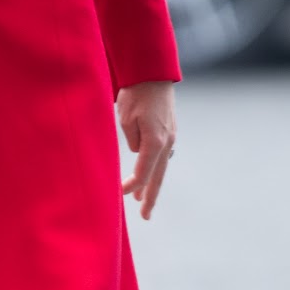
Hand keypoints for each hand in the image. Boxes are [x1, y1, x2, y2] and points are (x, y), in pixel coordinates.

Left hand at [118, 81, 176, 218]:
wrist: (154, 73)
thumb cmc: (135, 94)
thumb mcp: (125, 118)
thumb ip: (132, 140)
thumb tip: (137, 150)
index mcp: (155, 142)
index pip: (142, 173)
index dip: (131, 186)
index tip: (119, 195)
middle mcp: (166, 142)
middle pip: (157, 176)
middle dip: (150, 197)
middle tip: (145, 216)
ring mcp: (171, 136)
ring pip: (162, 166)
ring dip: (153, 182)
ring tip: (145, 199)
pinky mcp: (170, 130)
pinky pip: (164, 155)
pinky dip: (157, 167)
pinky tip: (152, 172)